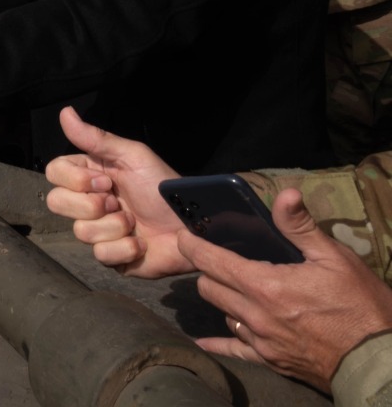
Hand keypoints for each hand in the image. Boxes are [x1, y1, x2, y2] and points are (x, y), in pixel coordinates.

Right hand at [43, 107, 191, 277]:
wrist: (194, 226)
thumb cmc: (165, 188)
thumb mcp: (133, 156)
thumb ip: (96, 138)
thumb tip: (65, 112)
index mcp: (90, 175)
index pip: (54, 173)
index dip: (75, 179)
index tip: (106, 180)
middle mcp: (88, 203)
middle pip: (56, 202)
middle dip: (91, 204)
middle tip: (117, 201)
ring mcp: (98, 231)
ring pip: (81, 232)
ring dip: (115, 226)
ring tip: (135, 222)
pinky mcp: (111, 257)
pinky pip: (101, 255)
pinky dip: (125, 248)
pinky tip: (141, 243)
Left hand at [183, 189, 391, 391]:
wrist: (379, 361)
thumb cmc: (361, 306)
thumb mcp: (335, 259)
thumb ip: (301, 227)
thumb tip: (285, 194)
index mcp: (265, 285)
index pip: (212, 261)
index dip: (192, 246)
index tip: (183, 235)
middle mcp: (255, 314)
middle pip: (209, 288)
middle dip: (209, 272)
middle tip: (219, 261)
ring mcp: (261, 341)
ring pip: (222, 314)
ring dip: (224, 300)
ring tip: (235, 289)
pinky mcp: (270, 361)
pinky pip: (234, 349)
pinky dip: (220, 342)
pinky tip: (205, 342)